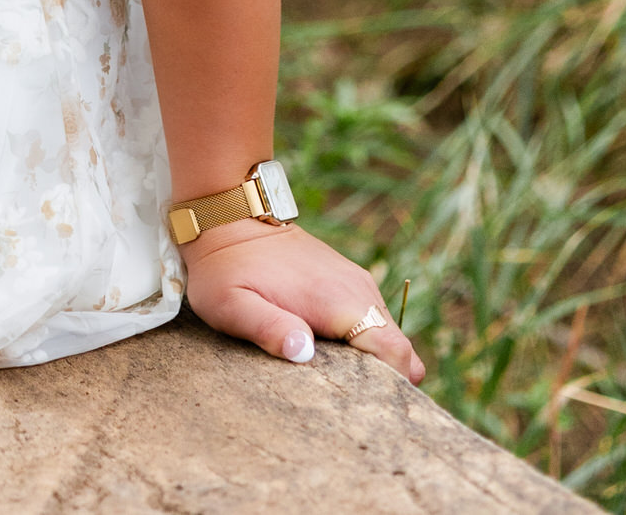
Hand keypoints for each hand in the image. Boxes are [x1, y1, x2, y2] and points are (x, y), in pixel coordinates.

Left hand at [183, 221, 424, 383]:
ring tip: (341, 389)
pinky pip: (372, 322)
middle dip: (388, 382)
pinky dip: (365, 345)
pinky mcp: (346, 281)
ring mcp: (355, 282)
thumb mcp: (232, 304)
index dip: (392, 385)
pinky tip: (333, 360)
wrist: (227, 217)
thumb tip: (303, 352)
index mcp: (338, 298)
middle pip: (400, 349)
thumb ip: (268, 328)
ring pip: (388, 335)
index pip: (395, 351)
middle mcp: (358, 288)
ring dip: (376, 364)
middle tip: (351, 407)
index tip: (364, 408)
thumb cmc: (226, 268)